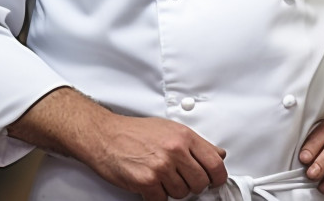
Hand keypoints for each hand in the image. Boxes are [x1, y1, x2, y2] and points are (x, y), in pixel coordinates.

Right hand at [87, 114, 228, 200]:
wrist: (105, 135)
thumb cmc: (134, 132)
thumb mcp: (170, 129)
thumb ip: (195, 143)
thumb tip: (217, 155)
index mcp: (183, 136)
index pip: (215, 163)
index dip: (217, 177)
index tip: (214, 182)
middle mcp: (174, 150)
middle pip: (200, 182)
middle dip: (193, 186)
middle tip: (181, 180)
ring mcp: (161, 166)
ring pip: (182, 194)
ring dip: (172, 190)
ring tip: (161, 178)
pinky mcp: (147, 181)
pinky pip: (162, 200)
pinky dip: (156, 196)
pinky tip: (150, 184)